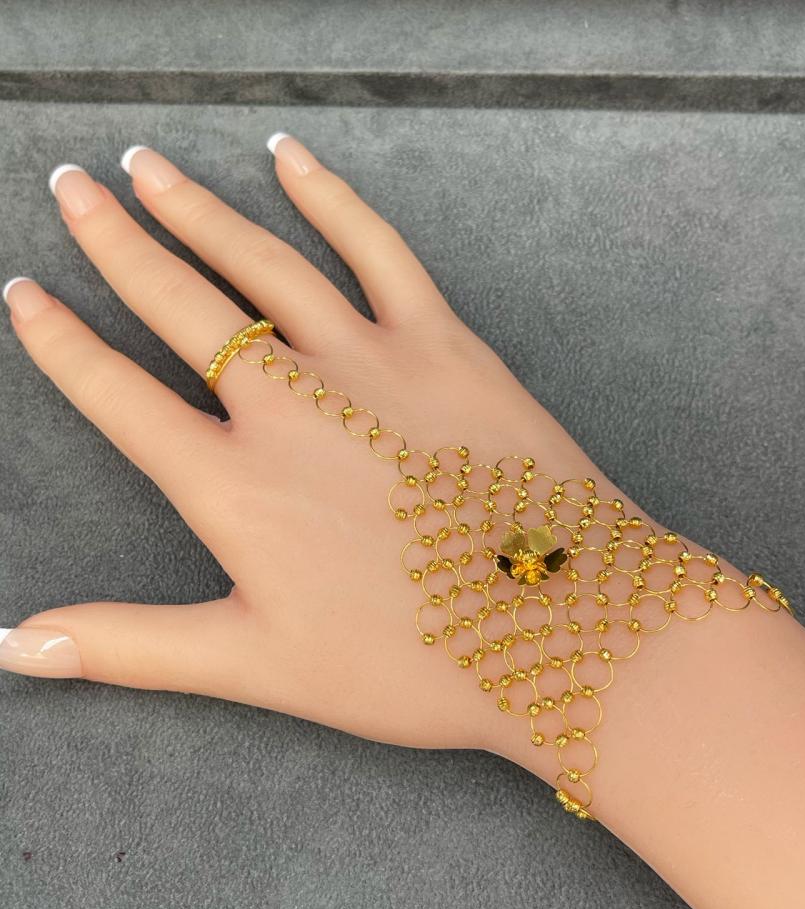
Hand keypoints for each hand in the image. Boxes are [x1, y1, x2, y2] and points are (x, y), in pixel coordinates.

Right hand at [1, 134, 649, 754]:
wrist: (561, 631)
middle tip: (69, 188)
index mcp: (234, 483)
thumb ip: (131, 645)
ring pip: (260, 263)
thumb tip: (16, 647)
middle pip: (177, 303)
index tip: (21, 290)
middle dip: (114, 240)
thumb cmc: (413, 663)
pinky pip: (375, 249)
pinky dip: (328, 197)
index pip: (116, 393)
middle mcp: (289, 406)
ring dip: (196, 208)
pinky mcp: (442, 345)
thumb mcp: (258, 666)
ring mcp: (368, 364)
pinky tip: (287, 157)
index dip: (59, 341)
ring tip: (144, 165)